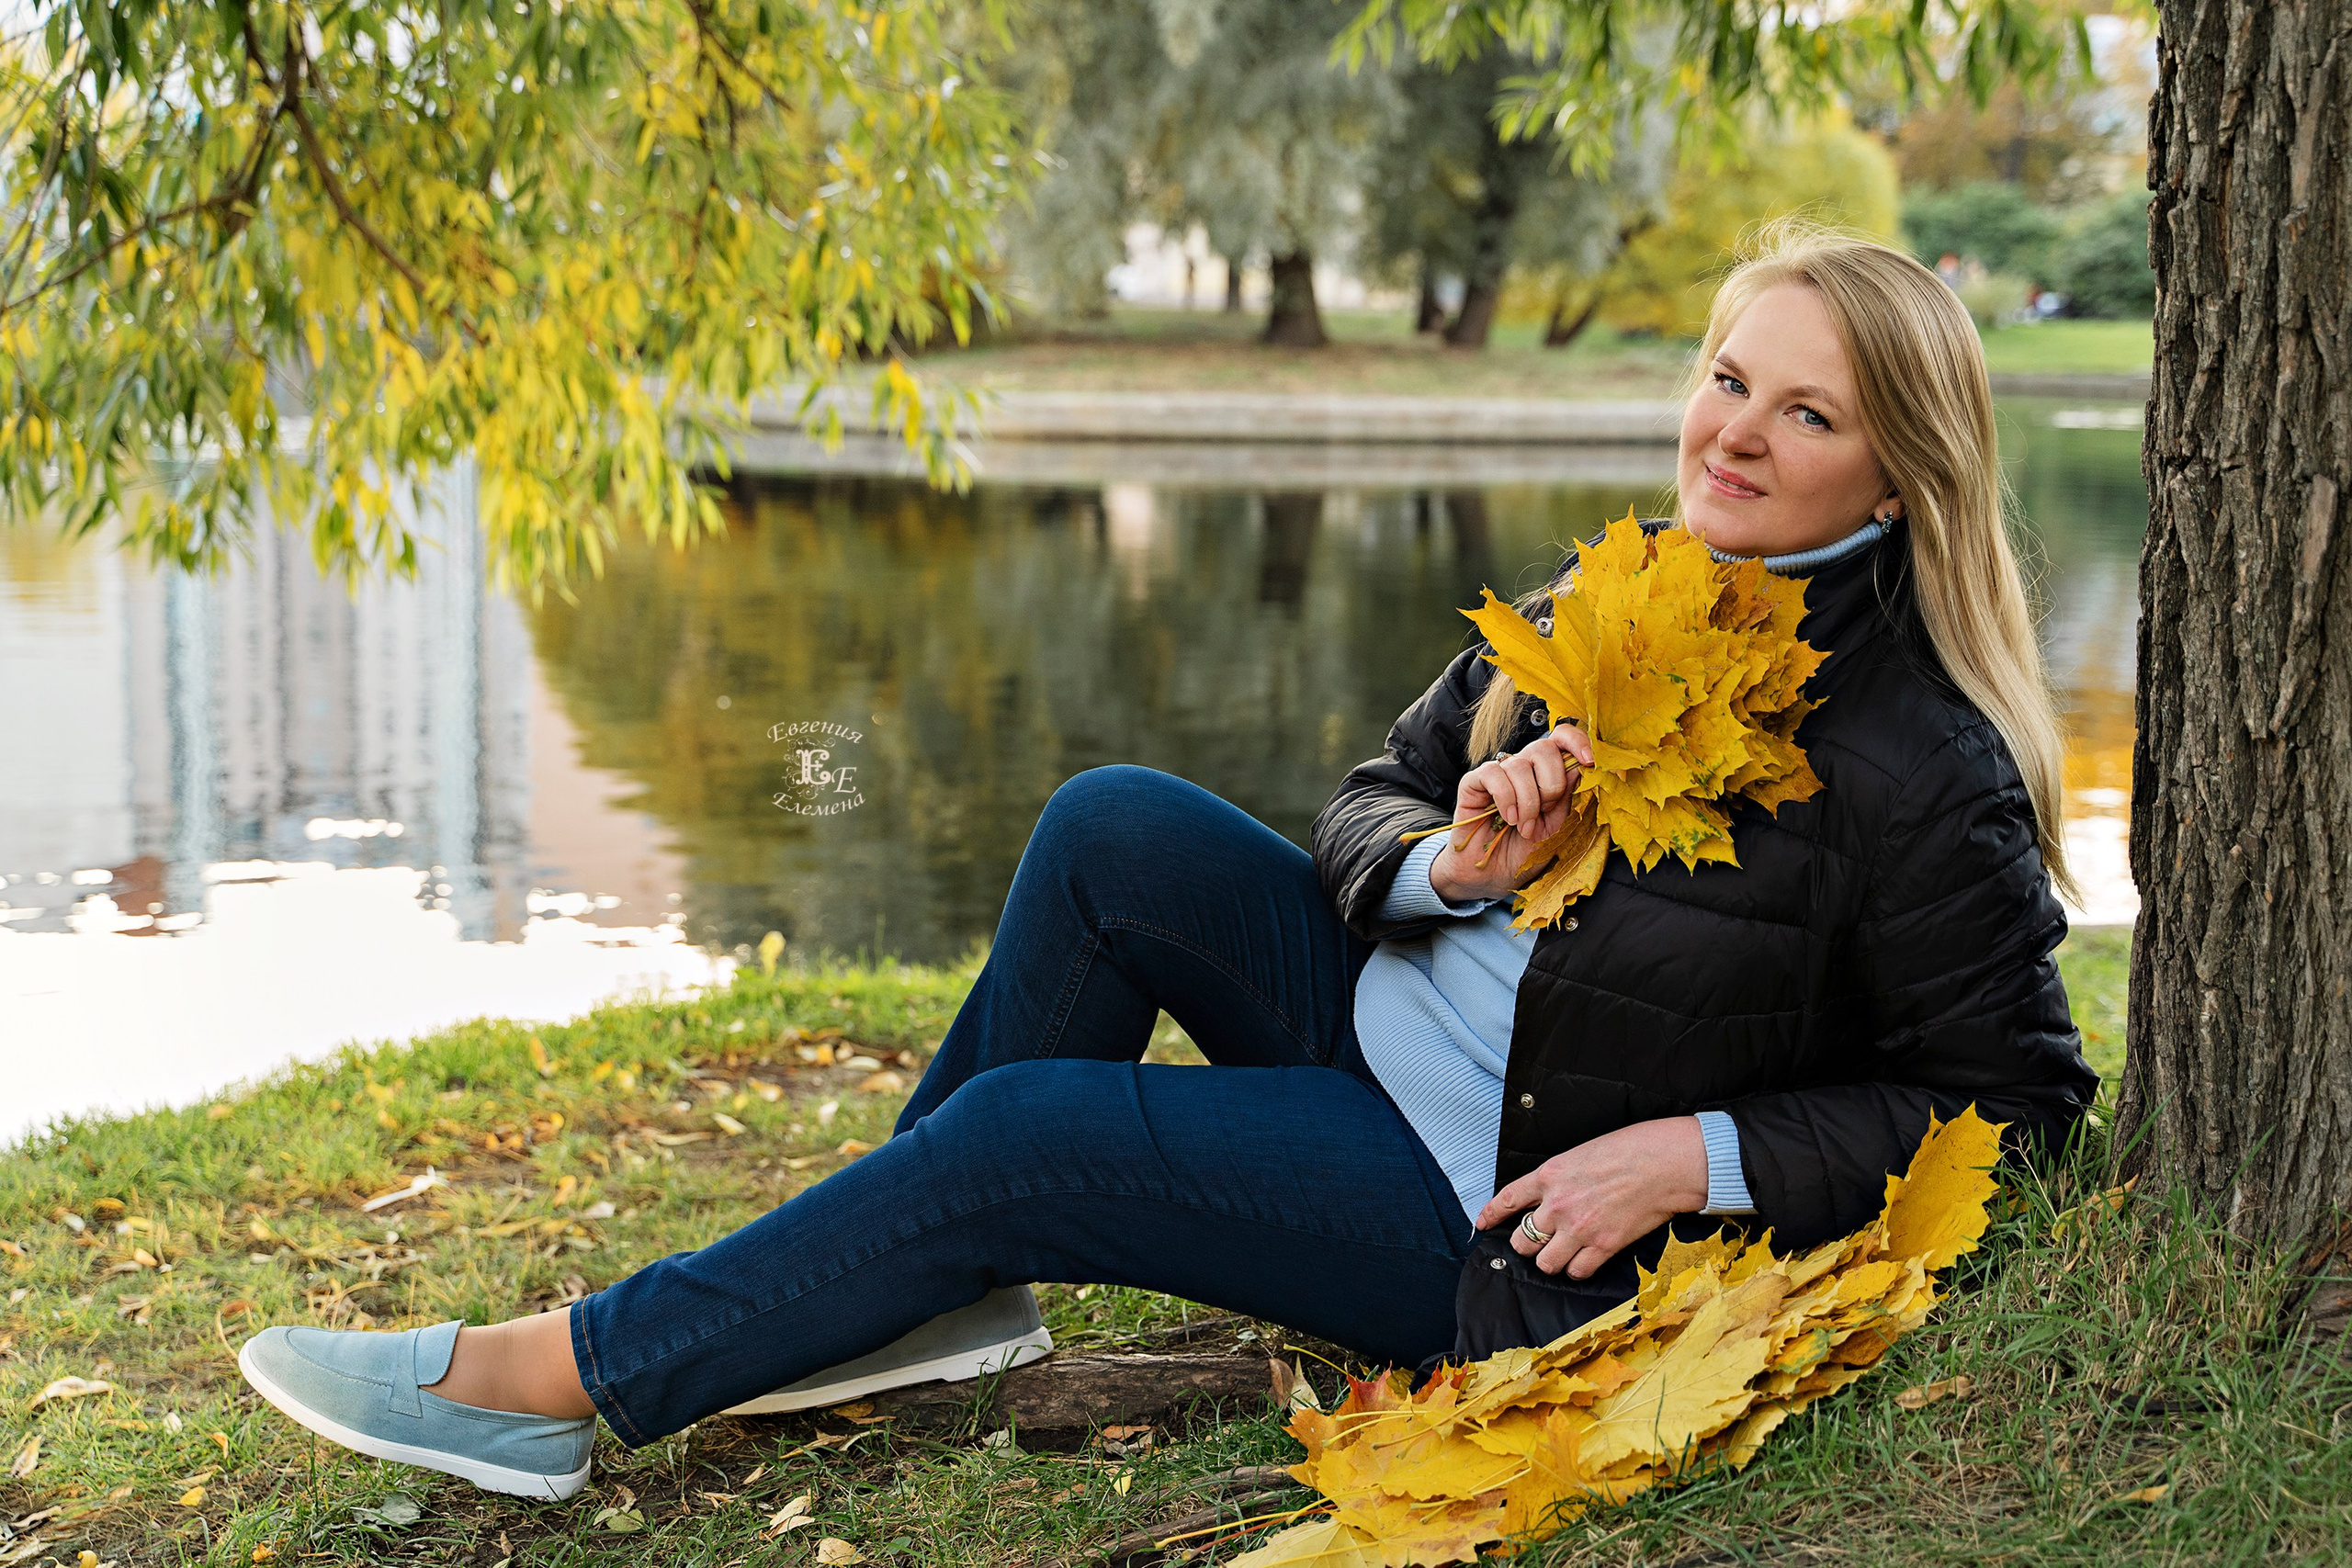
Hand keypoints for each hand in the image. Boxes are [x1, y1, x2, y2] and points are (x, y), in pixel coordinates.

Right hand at [1430, 723, 1594, 904]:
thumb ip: (1565, 796)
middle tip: (1544, 813)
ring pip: (1520, 765)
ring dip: (1527, 801)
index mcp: (1544, 774)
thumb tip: (1578, 764)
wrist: (1491, 875)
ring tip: (1523, 826)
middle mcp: (1522, 769)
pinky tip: (1507, 817)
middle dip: (1550, 785)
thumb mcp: (1555, 826)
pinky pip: (1493, 773)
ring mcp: (1497, 773)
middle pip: (1543, 748)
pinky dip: (1505, 797)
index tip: (1589, 760)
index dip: (1577, 741)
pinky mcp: (1473, 782)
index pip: (1561, 739)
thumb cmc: (1522, 852)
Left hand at [1478, 1117, 1709, 1278]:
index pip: (1508, 1199)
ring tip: (1561, 1253)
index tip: (1483, 1223)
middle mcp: (1558, 1204)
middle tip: (1539, 1241)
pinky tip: (1584, 1260)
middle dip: (1526, 1243)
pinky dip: (1577, 1269)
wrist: (1665, 1163)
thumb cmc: (1630, 1149)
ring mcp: (1580, 1228)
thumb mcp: (1581, 1153)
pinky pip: (1577, 1271)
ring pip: (1545, 1263)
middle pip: (1522, 1240)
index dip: (1491, 1214)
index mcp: (1549, 1175)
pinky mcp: (1604, 1246)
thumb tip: (1549, 1196)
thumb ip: (1559, 1178)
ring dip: (1551, 1261)